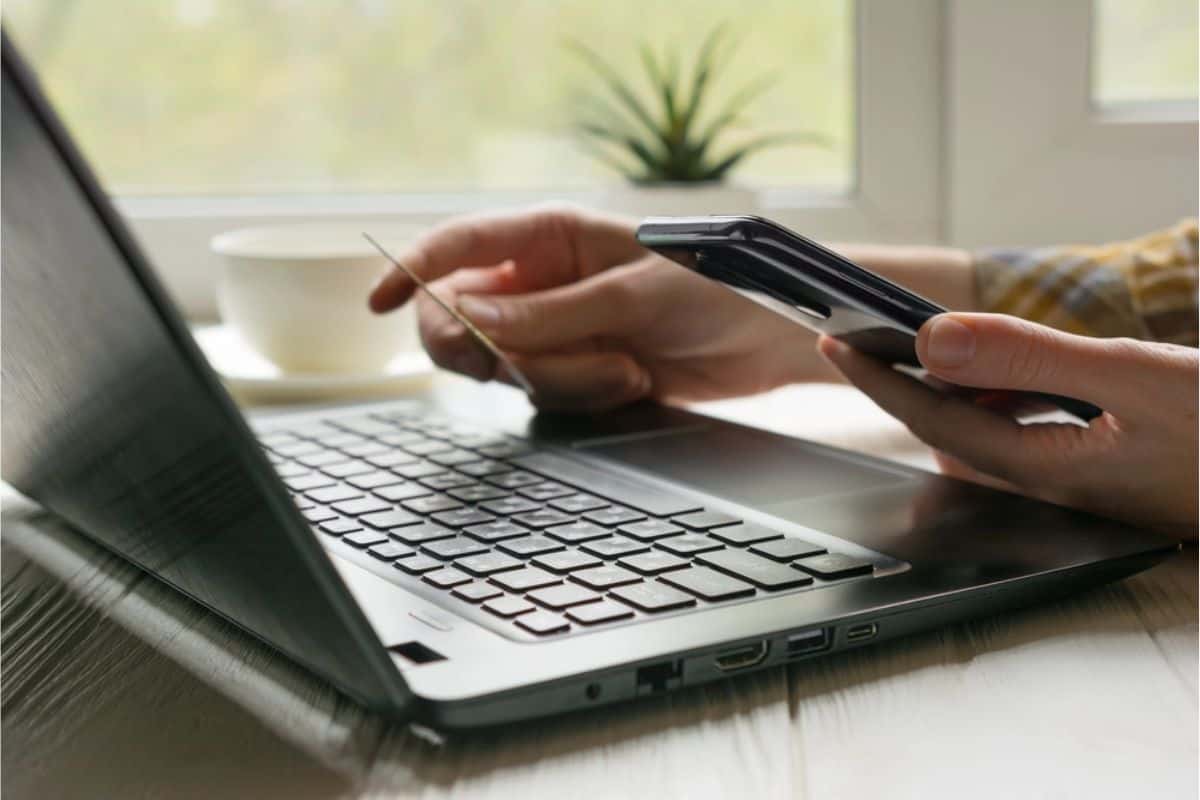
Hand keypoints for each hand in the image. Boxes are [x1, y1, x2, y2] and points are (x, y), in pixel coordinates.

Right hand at [369, 205, 836, 409]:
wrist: (773, 338)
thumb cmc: (718, 286)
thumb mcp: (634, 293)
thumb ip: (548, 312)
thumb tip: (467, 317)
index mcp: (550, 236)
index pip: (456, 246)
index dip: (410, 269)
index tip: (377, 302)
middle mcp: (541, 281)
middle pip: (461, 320)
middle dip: (495, 352)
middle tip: (534, 362)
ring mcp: (557, 330)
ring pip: (504, 369)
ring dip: (559, 380)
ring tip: (625, 367)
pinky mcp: (578, 372)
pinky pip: (544, 396)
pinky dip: (581, 398)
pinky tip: (631, 380)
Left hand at [819, 313, 1198, 531]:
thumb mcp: (1134, 378)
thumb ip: (1030, 357)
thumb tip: (933, 340)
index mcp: (1047, 466)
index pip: (933, 420)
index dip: (876, 378)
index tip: (830, 340)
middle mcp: (1051, 481)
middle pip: (947, 429)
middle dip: (895, 382)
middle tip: (851, 338)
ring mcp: (1077, 479)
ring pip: (984, 432)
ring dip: (944, 389)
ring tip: (906, 345)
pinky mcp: (1103, 469)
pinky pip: (1024, 432)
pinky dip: (995, 397)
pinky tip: (996, 374)